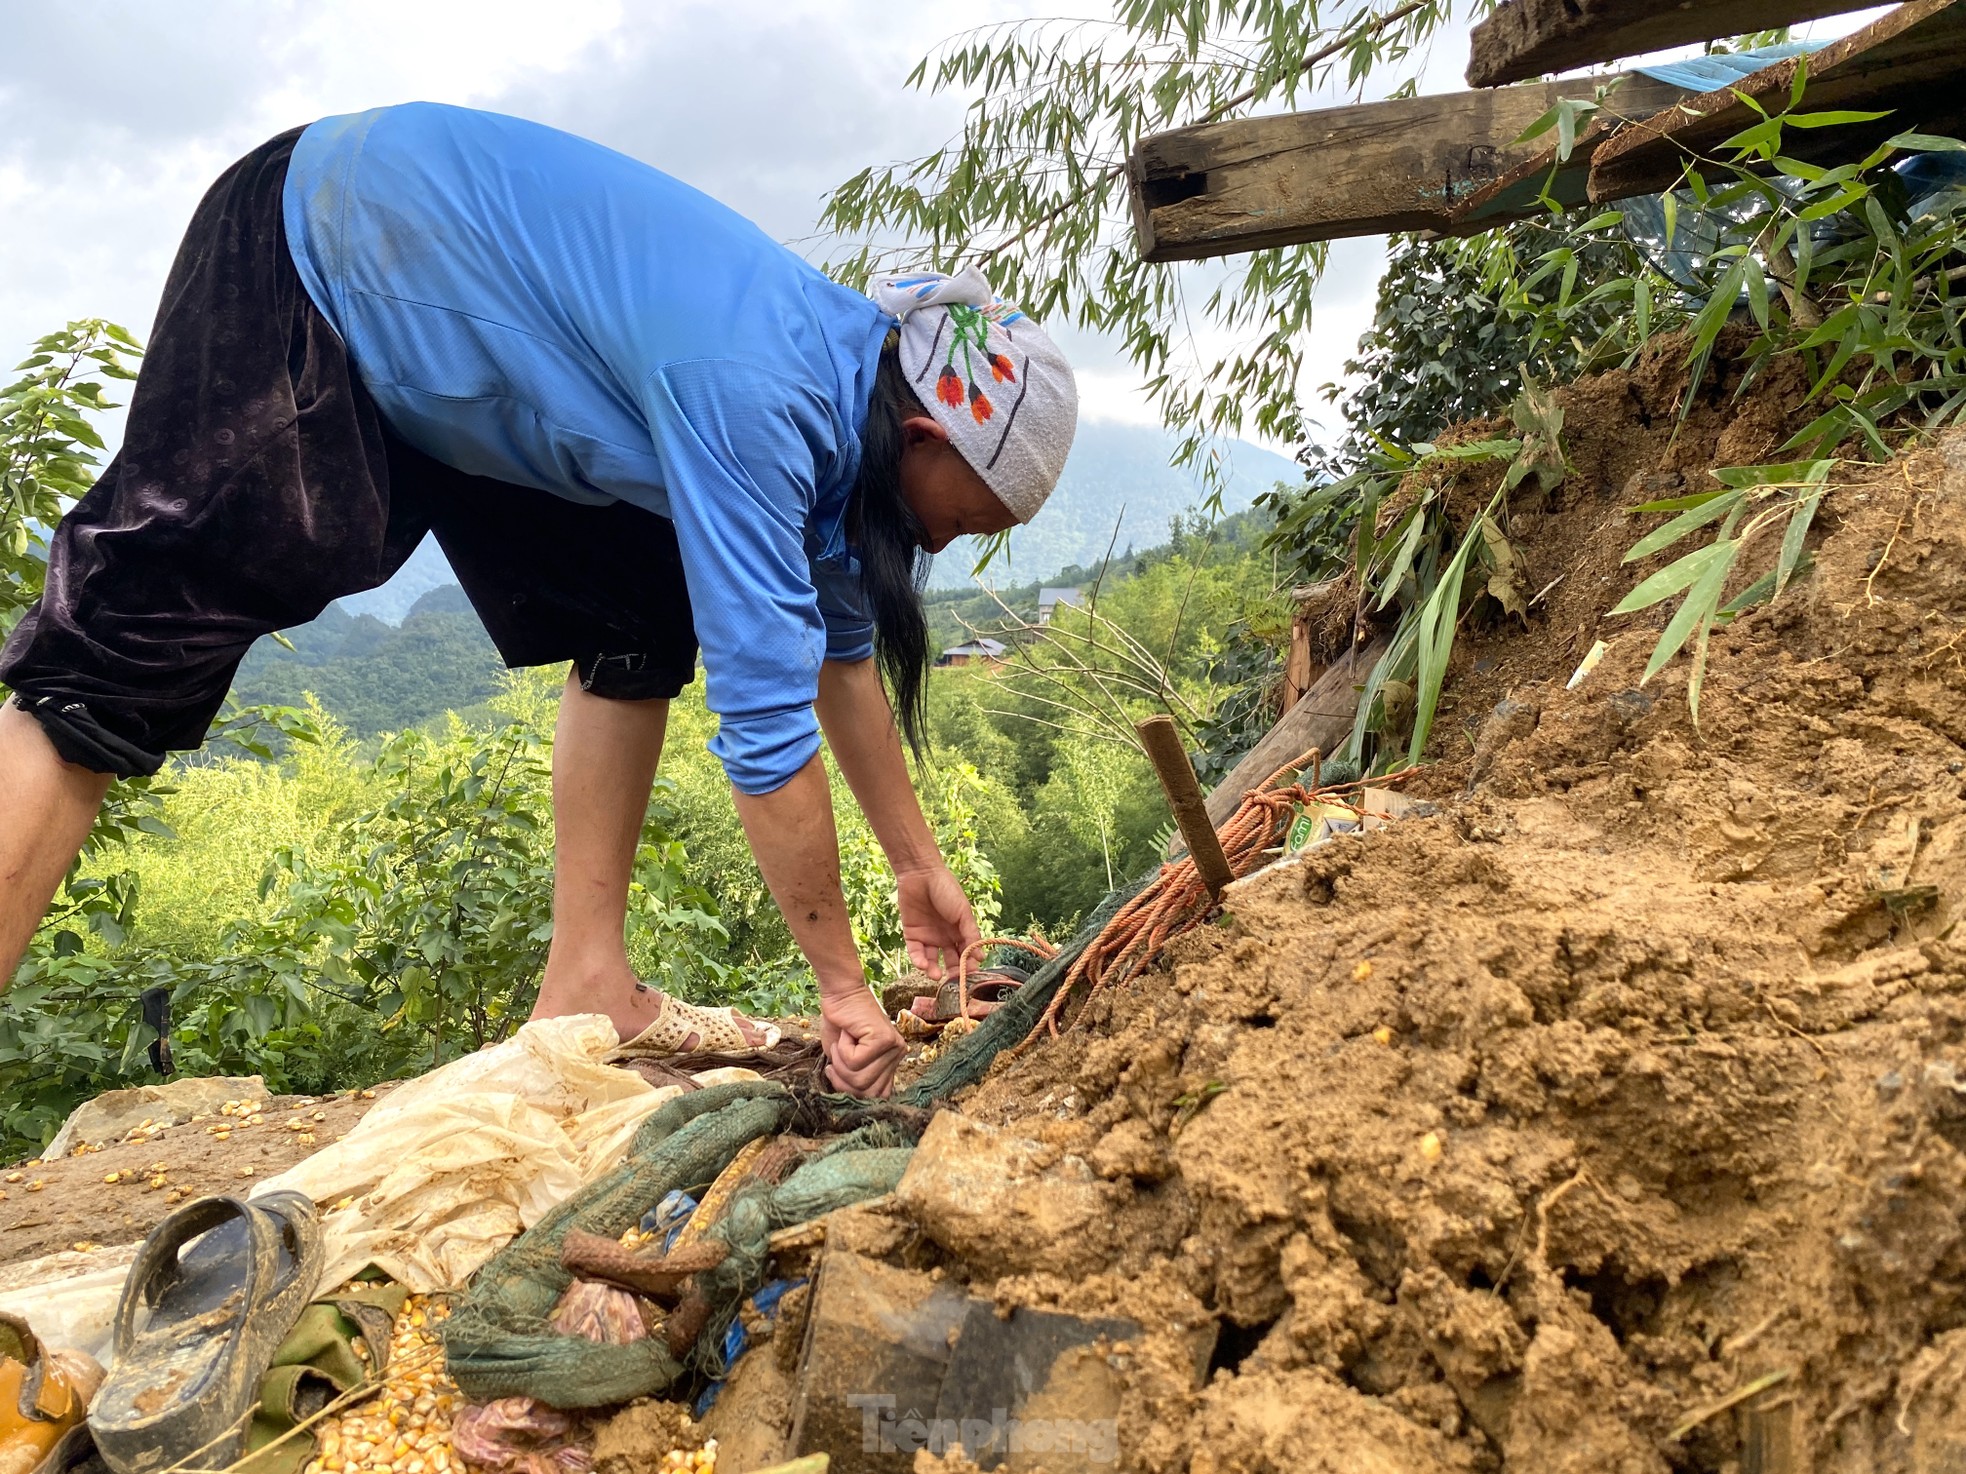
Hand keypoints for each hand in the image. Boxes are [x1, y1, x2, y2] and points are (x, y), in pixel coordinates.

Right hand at [820, 985, 906, 1096]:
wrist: (840, 994)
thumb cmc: (840, 1024)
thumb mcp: (844, 1060)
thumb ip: (853, 1079)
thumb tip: (852, 1098)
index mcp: (891, 1062)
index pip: (876, 1096)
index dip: (850, 1091)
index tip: (834, 1072)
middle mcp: (898, 1055)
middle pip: (866, 1092)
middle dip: (841, 1079)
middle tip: (834, 1058)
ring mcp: (894, 1047)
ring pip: (860, 1079)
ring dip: (840, 1063)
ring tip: (841, 1042)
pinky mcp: (885, 1039)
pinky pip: (855, 1061)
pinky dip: (842, 1049)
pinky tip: (847, 1033)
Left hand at [896, 864, 982, 980]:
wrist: (921, 875)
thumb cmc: (947, 890)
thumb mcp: (963, 912)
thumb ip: (970, 933)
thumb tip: (980, 956)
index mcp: (960, 930)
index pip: (967, 953)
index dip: (969, 964)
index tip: (971, 973)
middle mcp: (945, 936)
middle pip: (950, 960)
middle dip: (952, 972)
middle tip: (953, 981)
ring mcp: (928, 937)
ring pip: (932, 961)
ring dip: (934, 970)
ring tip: (936, 975)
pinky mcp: (912, 936)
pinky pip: (916, 953)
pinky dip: (919, 961)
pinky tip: (924, 965)